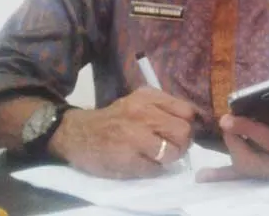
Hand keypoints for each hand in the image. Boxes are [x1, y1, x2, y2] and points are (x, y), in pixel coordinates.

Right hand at [49, 87, 197, 178]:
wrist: (77, 133)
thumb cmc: (114, 118)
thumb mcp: (138, 101)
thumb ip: (164, 108)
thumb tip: (191, 123)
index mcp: (148, 97)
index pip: (187, 111)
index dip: (188, 124)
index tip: (179, 131)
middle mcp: (143, 113)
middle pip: (184, 131)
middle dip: (183, 143)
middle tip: (172, 147)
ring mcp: (134, 136)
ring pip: (173, 152)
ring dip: (169, 159)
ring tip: (157, 156)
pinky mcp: (127, 158)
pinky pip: (155, 169)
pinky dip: (153, 170)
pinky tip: (143, 164)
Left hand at [196, 72, 268, 181]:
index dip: (250, 130)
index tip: (229, 117)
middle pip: (253, 162)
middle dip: (235, 141)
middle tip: (225, 120)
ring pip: (247, 170)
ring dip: (230, 152)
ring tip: (222, 130)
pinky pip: (245, 177)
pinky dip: (223, 176)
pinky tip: (203, 176)